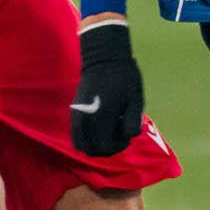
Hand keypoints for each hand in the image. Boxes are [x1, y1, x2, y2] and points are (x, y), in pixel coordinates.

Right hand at [71, 20, 144, 156]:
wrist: (103, 60)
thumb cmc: (124, 79)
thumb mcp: (136, 100)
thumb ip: (133, 122)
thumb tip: (128, 137)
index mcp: (104, 116)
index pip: (108, 147)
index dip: (120, 145)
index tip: (126, 133)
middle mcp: (87, 120)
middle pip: (95, 150)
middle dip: (109, 147)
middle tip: (118, 133)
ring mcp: (77, 117)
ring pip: (83, 146)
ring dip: (97, 145)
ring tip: (107, 132)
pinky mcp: (73, 114)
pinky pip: (76, 138)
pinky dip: (86, 140)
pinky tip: (97, 129)